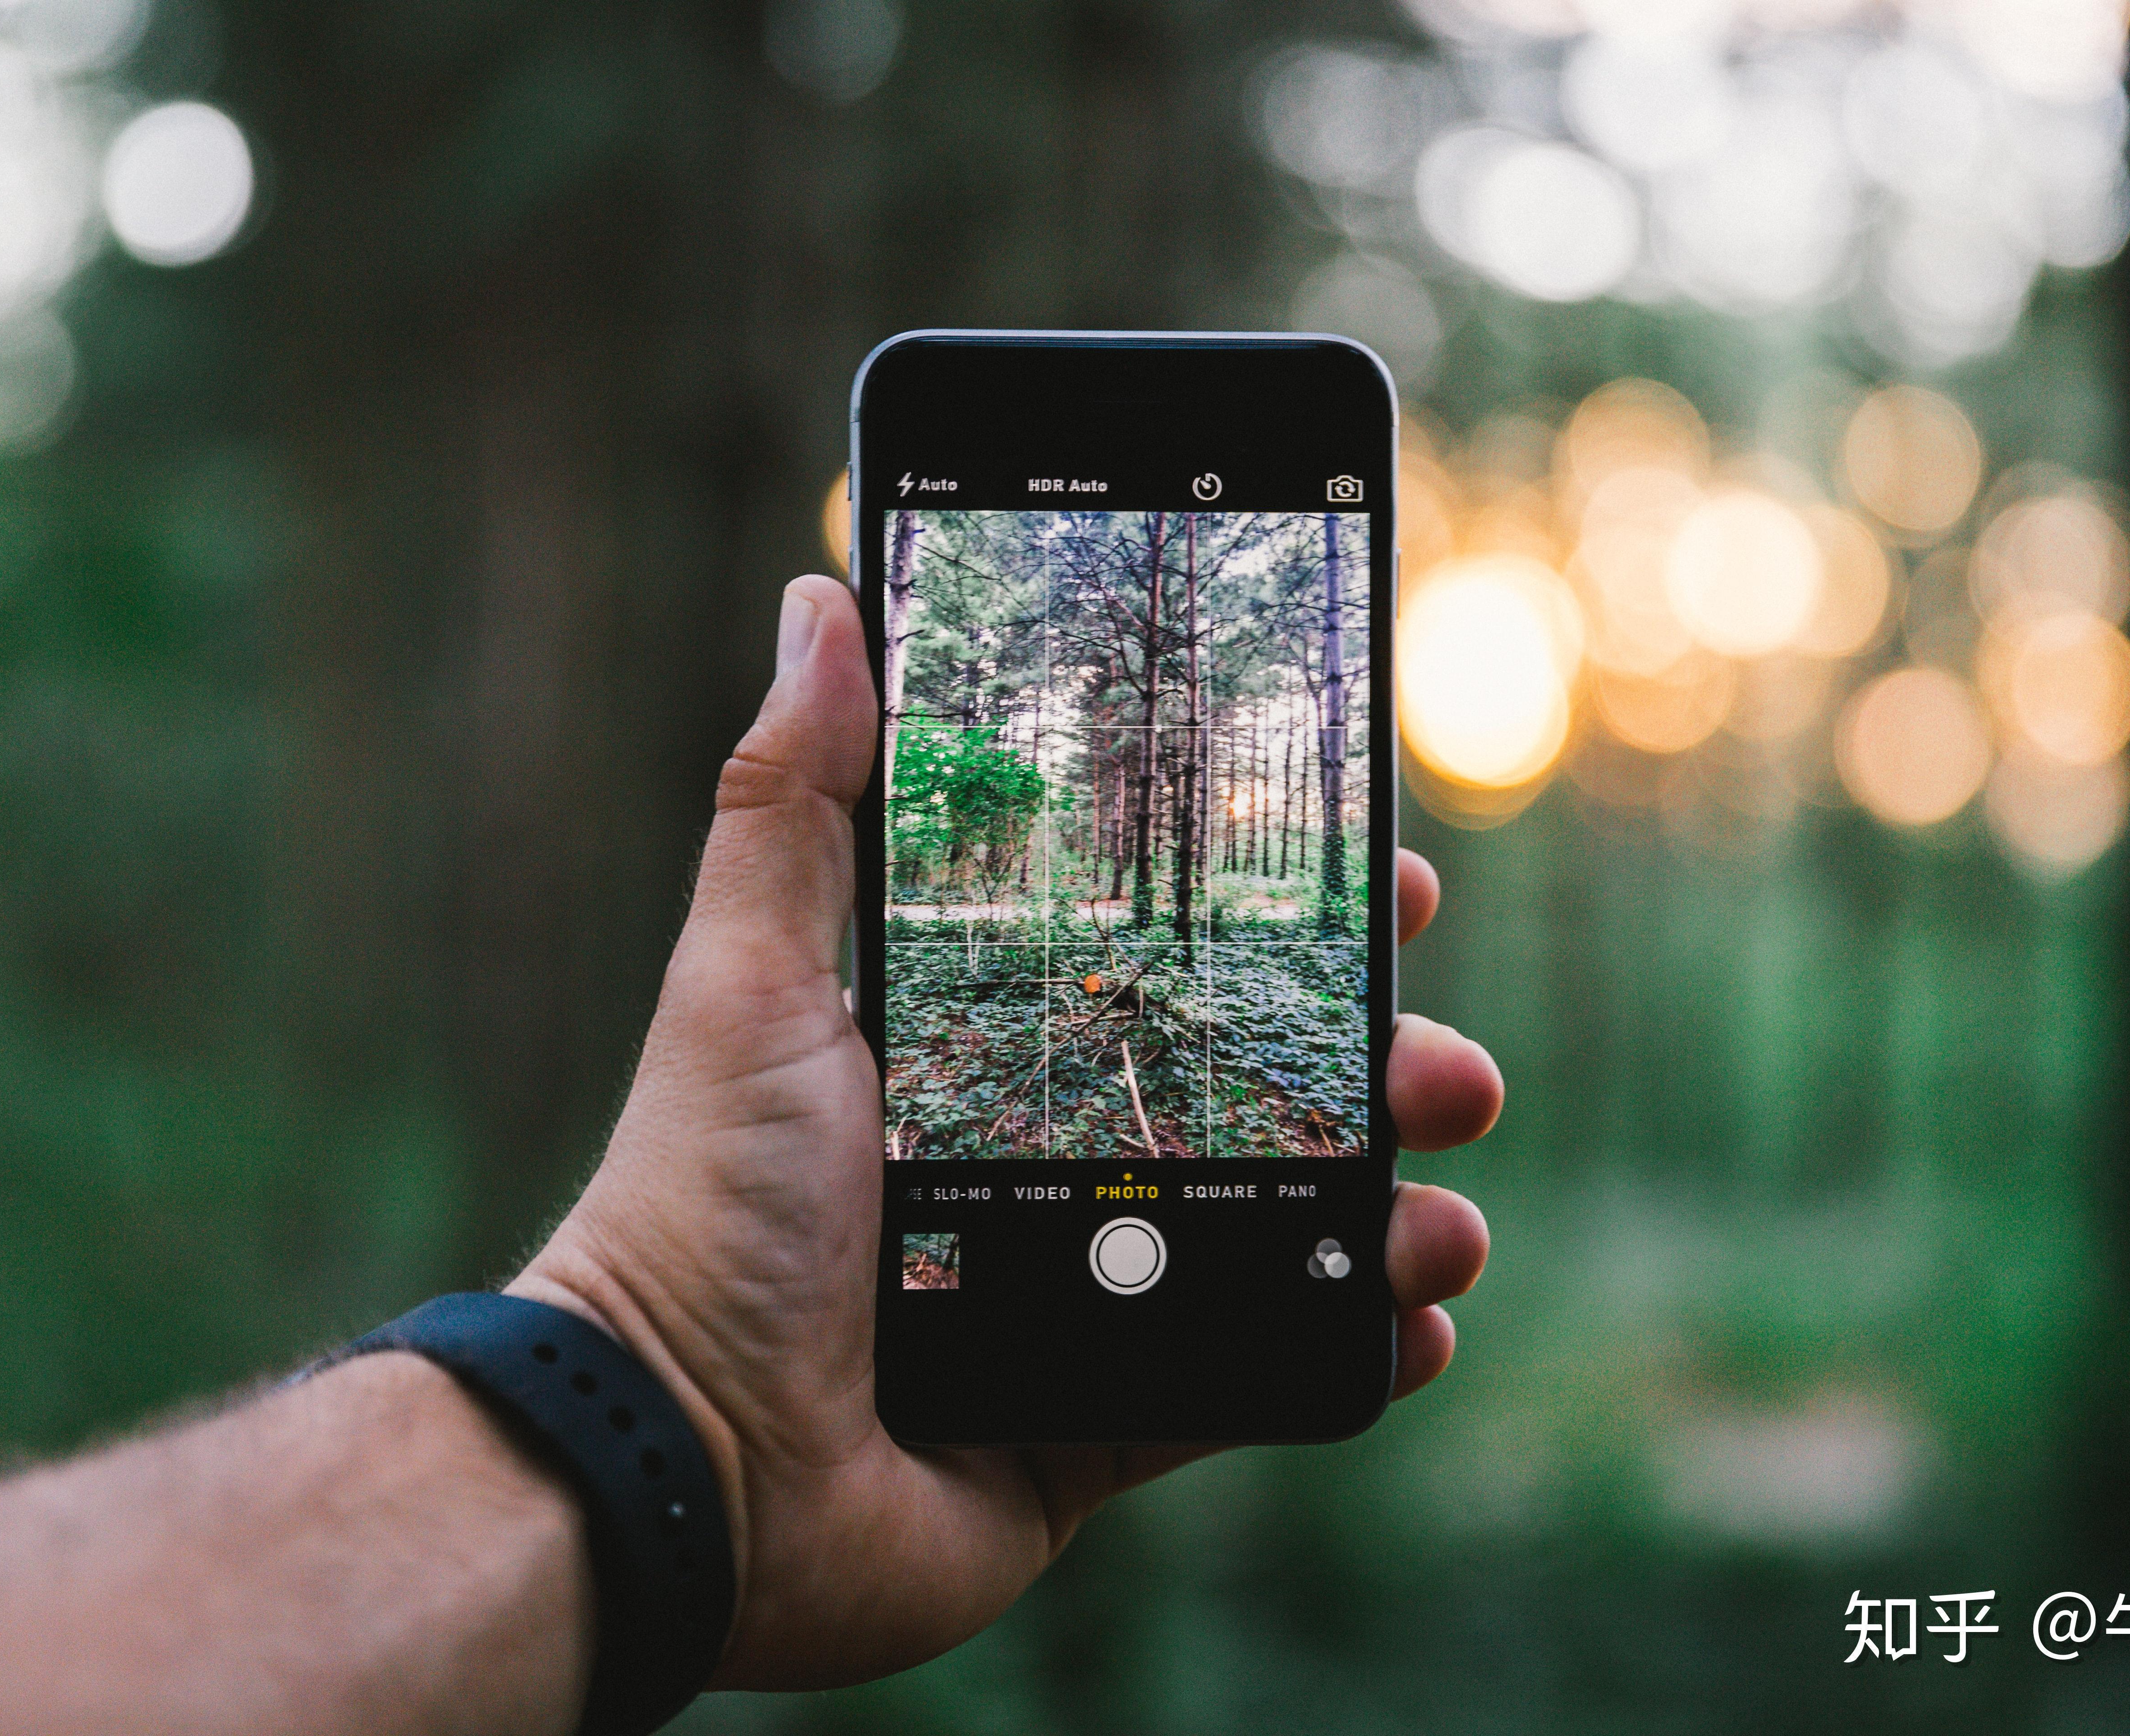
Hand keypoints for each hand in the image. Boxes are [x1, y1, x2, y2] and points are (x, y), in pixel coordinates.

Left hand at [511, 574, 1502, 1689]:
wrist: (682, 1458)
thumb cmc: (703, 1206)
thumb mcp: (750, 979)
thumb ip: (796, 799)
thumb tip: (825, 603)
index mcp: (989, 1052)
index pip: (1173, 958)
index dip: (1289, 924)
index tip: (1390, 885)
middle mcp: (1051, 1161)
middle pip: (1261, 1089)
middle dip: (1380, 1064)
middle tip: (1447, 1064)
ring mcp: (1090, 1294)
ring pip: (1289, 1230)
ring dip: (1397, 1209)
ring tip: (1444, 1213)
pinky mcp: (1105, 1421)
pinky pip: (1263, 1379)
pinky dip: (1353, 1350)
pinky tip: (1415, 1322)